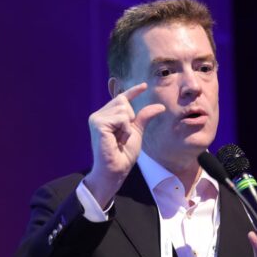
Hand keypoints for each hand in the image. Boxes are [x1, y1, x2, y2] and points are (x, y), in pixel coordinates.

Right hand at [84, 82, 164, 207]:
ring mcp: (96, 118)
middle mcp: (99, 115)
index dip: (133, 91)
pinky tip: (118, 140)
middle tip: (123, 136)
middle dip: (130, 119)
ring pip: (124, 109)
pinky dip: (125, 130)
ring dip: (127, 126)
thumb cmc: (123, 154)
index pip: (121, 99)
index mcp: (106, 116)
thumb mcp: (136, 132)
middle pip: (123, 101)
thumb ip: (144, 117)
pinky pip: (121, 118)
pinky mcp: (98, 123)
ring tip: (120, 139)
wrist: (115, 170)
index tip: (144, 86)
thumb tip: (160, 106)